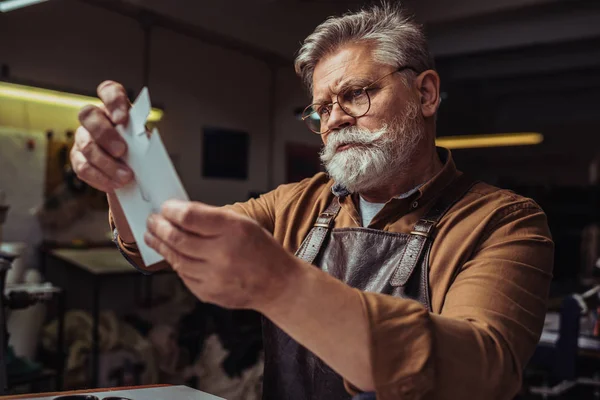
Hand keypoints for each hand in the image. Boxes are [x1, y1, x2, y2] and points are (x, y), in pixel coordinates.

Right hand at [70, 81, 133, 192]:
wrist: (132, 173)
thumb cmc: (140, 152)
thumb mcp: (145, 143)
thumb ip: (141, 139)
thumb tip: (144, 147)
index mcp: (115, 108)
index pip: (109, 91)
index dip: (113, 102)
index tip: (122, 119)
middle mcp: (95, 118)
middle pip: (88, 116)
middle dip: (105, 135)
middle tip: (122, 151)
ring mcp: (82, 137)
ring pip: (86, 145)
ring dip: (106, 163)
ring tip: (125, 176)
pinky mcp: (77, 157)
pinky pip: (83, 167)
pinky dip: (100, 178)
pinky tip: (113, 184)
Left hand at [144, 200, 300, 309]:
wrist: (277, 284)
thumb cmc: (261, 250)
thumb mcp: (243, 223)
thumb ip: (212, 217)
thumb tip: (179, 212)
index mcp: (233, 230)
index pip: (189, 217)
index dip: (170, 210)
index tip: (165, 207)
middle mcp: (222, 254)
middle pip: (177, 238)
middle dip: (159, 227)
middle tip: (152, 221)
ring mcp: (214, 277)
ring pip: (175, 258)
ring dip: (160, 245)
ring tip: (153, 236)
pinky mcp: (208, 293)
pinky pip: (183, 275)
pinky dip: (175, 263)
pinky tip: (172, 255)